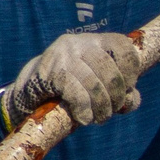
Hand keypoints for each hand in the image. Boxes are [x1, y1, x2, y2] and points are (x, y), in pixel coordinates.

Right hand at [3, 31, 142, 128]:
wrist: (27, 91)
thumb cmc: (68, 89)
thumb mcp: (96, 85)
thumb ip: (120, 91)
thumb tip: (131, 101)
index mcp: (94, 40)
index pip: (123, 46)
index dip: (131, 71)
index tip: (128, 88)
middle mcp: (78, 43)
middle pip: (111, 72)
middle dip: (116, 97)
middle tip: (110, 111)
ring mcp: (63, 57)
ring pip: (96, 85)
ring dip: (102, 109)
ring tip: (99, 118)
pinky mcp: (50, 74)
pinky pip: (78, 96)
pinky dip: (85, 112)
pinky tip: (84, 119)